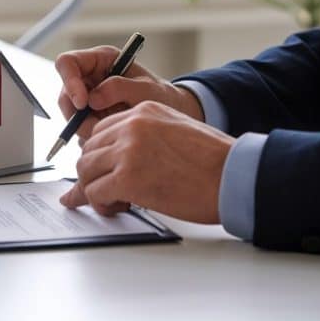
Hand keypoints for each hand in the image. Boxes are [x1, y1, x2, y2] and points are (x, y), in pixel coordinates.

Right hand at [55, 45, 204, 141]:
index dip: (69, 81)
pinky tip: (112, 135)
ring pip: (71, 115)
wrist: (171, 115)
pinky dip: (92, 136)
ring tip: (112, 131)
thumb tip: (93, 98)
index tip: (82, 102)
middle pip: (65, 93)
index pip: (68, 63)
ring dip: (86, 127)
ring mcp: (89, 98)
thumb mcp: (147, 89)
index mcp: (101, 60)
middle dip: (77, 114)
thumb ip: (120, 88)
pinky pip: (80, 129)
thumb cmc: (162, 96)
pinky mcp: (91, 117)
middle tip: (95, 128)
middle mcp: (90, 77)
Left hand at [59, 101, 233, 223]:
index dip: (100, 155)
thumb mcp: (175, 134)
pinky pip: (94, 192)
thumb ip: (144, 140)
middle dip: (93, 174)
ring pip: (86, 171)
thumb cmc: (214, 161)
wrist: (234, 175)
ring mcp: (127, 151)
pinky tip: (116, 208)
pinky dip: (100, 204)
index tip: (103, 170)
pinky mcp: (127, 178)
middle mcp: (131, 126)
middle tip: (106, 191)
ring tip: (112, 202)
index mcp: (143, 112)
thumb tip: (124, 162)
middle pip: (89, 151)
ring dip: (94, 190)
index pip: (101, 131)